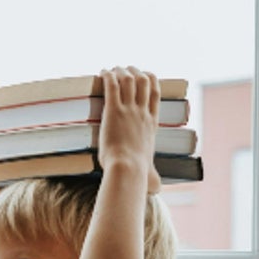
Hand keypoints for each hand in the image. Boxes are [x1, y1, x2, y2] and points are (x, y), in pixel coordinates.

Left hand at [98, 66, 160, 194]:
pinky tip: (102, 72)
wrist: (127, 169)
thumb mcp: (150, 173)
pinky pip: (112, 85)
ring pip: (128, 79)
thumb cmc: (137, 174)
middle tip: (124, 69)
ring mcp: (129, 110)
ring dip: (120, 71)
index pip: (155, 93)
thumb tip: (157, 189)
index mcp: (151, 123)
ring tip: (112, 69)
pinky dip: (108, 76)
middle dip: (134, 71)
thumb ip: (153, 177)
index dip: (150, 79)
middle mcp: (142, 113)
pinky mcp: (114, 111)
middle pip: (143, 81)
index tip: (144, 74)